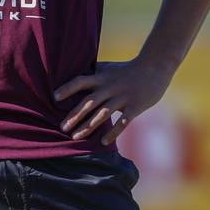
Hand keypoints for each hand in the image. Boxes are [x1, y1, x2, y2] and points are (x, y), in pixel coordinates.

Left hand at [53, 57, 173, 145]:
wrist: (155, 67)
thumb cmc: (127, 69)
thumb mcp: (108, 67)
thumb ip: (92, 72)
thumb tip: (73, 73)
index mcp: (102, 77)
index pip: (81, 81)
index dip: (67, 88)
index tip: (54, 97)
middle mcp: (110, 87)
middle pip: (89, 102)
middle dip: (74, 115)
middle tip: (62, 128)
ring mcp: (123, 97)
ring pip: (103, 114)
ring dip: (88, 126)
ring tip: (76, 137)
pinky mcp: (135, 106)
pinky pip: (123, 122)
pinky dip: (113, 132)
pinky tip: (103, 142)